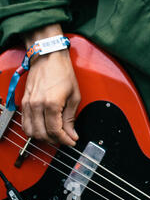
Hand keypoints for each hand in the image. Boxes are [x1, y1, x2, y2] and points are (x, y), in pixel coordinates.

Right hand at [21, 24, 80, 145]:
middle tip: (66, 139)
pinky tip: (45, 128)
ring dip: (43, 137)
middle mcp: (36, 105)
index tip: (72, 141)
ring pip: (31, 132)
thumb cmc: (62, 72)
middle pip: (42, 134)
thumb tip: (72, 133)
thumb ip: (71, 117)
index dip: (64, 140)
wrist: (48, 57)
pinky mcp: (24, 102)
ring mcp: (28, 104)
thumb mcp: (74, 95)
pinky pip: (25, 123)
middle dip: (55, 141)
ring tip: (56, 135)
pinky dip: (34, 130)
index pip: (55, 131)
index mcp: (51, 104)